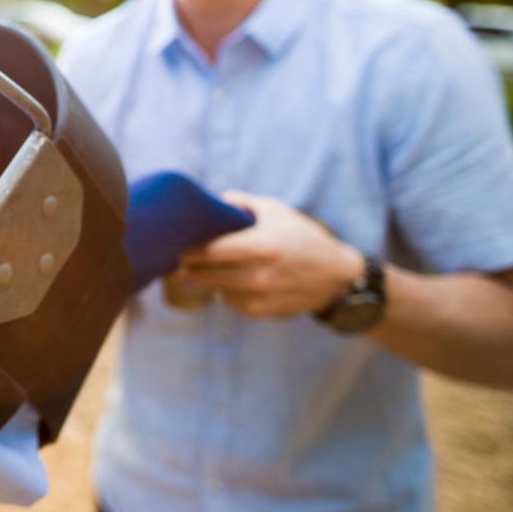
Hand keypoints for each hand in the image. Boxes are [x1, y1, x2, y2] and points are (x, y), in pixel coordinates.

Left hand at [175, 191, 363, 318]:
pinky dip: (224, 292)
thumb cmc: (305, 238)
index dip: (189, 249)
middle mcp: (260, 274)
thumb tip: (213, 199)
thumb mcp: (278, 211)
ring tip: (194, 268)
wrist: (337, 276)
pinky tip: (225, 281)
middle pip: (208, 273)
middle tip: (175, 257)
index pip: (212, 251)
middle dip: (189, 265)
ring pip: (216, 289)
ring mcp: (261, 296)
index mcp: (263, 246)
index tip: (175, 244)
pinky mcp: (264, 312)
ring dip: (204, 280)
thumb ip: (243, 203)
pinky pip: (231, 302)